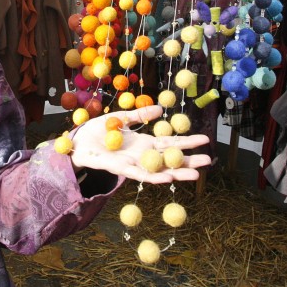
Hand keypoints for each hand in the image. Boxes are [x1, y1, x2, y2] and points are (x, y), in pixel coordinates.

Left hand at [69, 105, 211, 184]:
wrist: (77, 141)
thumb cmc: (98, 132)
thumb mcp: (121, 119)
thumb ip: (139, 115)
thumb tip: (160, 109)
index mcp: (143, 142)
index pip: (169, 142)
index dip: (187, 141)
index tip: (205, 139)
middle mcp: (141, 155)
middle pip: (169, 158)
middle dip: (189, 160)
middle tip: (209, 160)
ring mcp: (132, 163)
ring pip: (159, 170)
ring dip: (177, 173)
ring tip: (196, 174)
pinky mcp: (119, 168)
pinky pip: (139, 174)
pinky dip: (153, 176)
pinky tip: (167, 178)